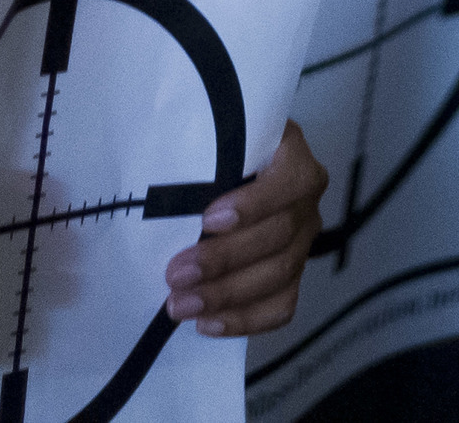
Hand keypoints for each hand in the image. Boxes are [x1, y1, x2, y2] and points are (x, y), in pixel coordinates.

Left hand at [163, 120, 327, 336]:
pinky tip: (208, 324)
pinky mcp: (293, 271)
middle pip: (278, 236)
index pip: (288, 182)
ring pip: (279, 275)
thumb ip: (197, 149)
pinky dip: (245, 319)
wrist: (226, 163)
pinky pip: (281, 305)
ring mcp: (304, 237)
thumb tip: (153, 180)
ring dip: (227, 296)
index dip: (252, 205)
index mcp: (291, 154)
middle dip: (224, 260)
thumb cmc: (211, 146)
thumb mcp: (208, 134)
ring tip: (181, 305)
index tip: (207, 220)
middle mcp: (306, 197)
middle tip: (175, 275)